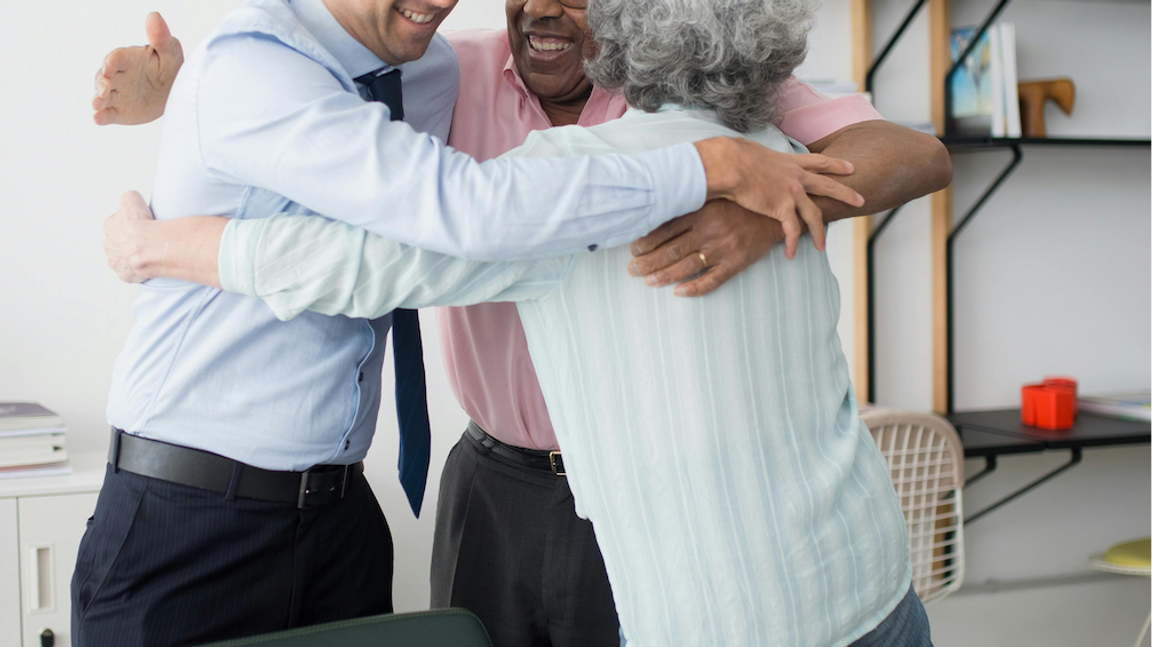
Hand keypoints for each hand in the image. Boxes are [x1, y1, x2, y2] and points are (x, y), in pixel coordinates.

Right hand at [93, 13, 183, 125]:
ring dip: (98, 100)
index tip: (109, 66)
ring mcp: (117, 94)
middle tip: (103, 90)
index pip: (115, 58)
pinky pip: (108, 114)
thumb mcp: (170, 50)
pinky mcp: (119, 111)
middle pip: (103, 77)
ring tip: (96, 105)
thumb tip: (154, 16)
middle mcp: (118, 76)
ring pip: (102, 96)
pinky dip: (102, 117)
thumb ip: (160, 36)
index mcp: (128, 59)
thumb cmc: (170, 65)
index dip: (111, 61)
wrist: (175, 92)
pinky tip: (98, 119)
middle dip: (101, 83)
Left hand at [104, 191, 157, 282]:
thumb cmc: (141, 225)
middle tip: (146, 239)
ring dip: (132, 256)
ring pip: (123, 257)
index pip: (118, 222)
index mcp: (110, 225)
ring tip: (149, 253)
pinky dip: (137, 270)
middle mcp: (109, 244)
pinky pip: (130, 272)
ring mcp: (116, 261)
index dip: (131, 223)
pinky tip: (147, 264)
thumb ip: (129, 199)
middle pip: (119, 241)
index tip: (141, 225)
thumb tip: (133, 201)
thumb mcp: (132, 199)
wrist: (150, 247)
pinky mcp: (125, 274)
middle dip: (130, 240)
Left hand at [628, 201, 784, 296]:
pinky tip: (678, 292)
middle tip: (632, 270)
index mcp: (701, 212)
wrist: (774, 215)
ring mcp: (723, 249)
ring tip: (648, 282)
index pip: (666, 230)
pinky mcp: (735, 264)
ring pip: (686, 267)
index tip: (633, 250)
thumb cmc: (738, 205)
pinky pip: (711, 280)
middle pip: (671, 251)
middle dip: (648, 263)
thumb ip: (689, 205)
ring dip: (663, 276)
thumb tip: (658, 212)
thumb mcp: (713, 198)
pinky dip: (694, 288)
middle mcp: (709, 231)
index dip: (646, 242)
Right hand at [694, 138, 863, 258]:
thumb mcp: (751, 150)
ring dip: (819, 232)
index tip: (850, 167)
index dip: (836, 164)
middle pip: (827, 186)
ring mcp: (792, 193)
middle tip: (860, 200)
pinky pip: (792, 230)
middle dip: (846, 193)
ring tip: (822, 245)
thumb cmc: (732, 156)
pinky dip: (791, 243)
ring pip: (814, 215)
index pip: (818, 162)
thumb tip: (745, 154)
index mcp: (789, 162)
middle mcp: (795, 177)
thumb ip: (756, 156)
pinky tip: (790, 254)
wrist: (730, 165)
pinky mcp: (782, 208)